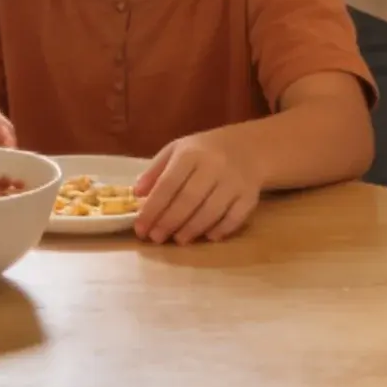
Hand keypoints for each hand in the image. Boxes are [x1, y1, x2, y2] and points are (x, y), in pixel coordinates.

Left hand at [132, 132, 260, 244]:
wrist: (249, 147)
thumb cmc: (205, 151)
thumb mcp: (177, 150)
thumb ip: (155, 170)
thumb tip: (136, 194)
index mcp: (191, 153)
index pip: (168, 184)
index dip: (152, 208)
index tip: (140, 227)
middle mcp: (214, 165)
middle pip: (188, 200)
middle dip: (168, 222)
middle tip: (155, 238)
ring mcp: (234, 181)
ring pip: (211, 211)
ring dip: (191, 229)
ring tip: (178, 239)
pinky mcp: (250, 196)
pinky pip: (234, 218)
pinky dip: (220, 230)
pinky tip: (207, 236)